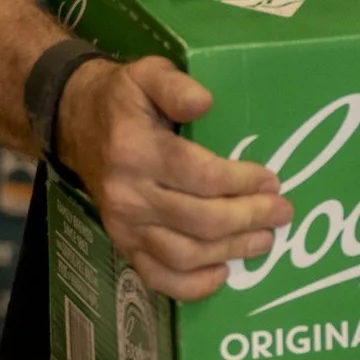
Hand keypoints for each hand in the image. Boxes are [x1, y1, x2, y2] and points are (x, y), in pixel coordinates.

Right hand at [56, 56, 292, 300]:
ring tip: (265, 241)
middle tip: (282, 212)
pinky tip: (222, 275)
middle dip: (248, 218)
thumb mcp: (148, 74)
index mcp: (136, 151)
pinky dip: (191, 285)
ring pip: (182, 253)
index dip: (242, 181)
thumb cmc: (124, 100)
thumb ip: (176, 86)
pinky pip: (156, 277)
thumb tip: (206, 102)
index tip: (273, 181)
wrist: (77, 124)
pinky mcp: (122, 244)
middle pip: (199, 220)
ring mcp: (123, 225)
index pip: (201, 176)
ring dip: (230, 251)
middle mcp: (128, 194)